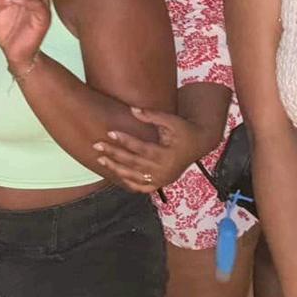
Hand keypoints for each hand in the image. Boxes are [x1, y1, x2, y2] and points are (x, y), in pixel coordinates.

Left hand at [94, 107, 209, 192]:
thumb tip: (132, 109)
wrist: (199, 144)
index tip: (110, 132)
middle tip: (97, 145)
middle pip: (134, 163)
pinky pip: (142, 187)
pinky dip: (128, 182)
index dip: (125, 140)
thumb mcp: (172, 120)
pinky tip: (115, 174)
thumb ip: (152, 115)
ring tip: (100, 159)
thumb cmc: (184, 129)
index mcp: (168, 155)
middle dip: (114, 154)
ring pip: (135, 177)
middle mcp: (165, 171)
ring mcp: (163, 179)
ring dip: (116, 169)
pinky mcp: (161, 183)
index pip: (142, 148)